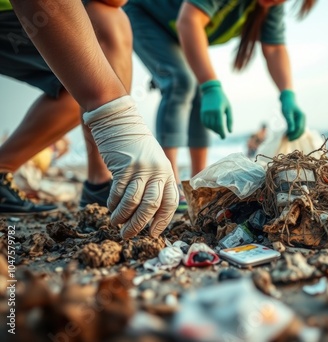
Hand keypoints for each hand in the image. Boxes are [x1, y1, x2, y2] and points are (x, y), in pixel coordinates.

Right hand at [83, 96, 177, 238]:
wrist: (120, 121)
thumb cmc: (136, 147)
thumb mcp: (154, 162)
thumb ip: (155, 183)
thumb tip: (150, 213)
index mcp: (167, 172)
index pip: (170, 202)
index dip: (162, 221)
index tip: (153, 234)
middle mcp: (158, 171)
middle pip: (151, 206)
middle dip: (139, 224)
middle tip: (128, 235)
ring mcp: (141, 168)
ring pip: (133, 202)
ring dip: (123, 217)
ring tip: (116, 224)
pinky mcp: (124, 166)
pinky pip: (119, 192)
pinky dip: (113, 204)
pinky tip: (110, 208)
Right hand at [200, 80, 231, 138]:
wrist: (211, 90)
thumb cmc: (222, 99)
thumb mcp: (229, 108)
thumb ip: (230, 120)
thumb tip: (230, 131)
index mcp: (218, 111)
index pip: (219, 126)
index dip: (222, 133)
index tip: (224, 137)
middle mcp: (211, 112)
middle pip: (214, 127)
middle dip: (218, 132)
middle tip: (222, 134)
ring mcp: (205, 112)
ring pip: (208, 126)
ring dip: (213, 130)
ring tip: (218, 130)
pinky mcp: (202, 112)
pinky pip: (204, 122)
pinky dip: (208, 126)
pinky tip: (212, 126)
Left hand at [280, 90, 305, 140]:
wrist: (288, 99)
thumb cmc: (286, 105)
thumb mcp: (287, 113)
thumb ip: (290, 122)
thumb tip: (291, 131)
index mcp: (302, 116)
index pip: (299, 128)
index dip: (294, 134)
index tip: (288, 138)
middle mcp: (303, 118)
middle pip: (301, 130)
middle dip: (296, 136)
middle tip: (288, 140)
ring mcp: (302, 120)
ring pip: (301, 130)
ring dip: (296, 135)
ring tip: (289, 138)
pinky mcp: (299, 121)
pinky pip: (299, 128)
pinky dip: (295, 132)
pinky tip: (290, 134)